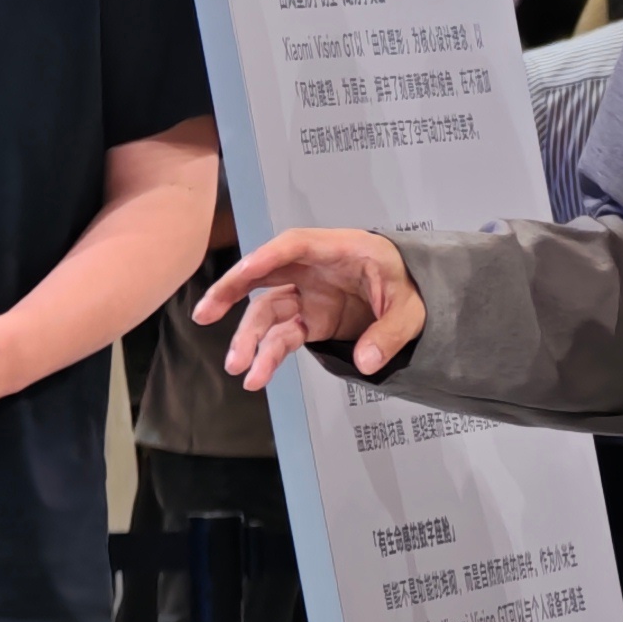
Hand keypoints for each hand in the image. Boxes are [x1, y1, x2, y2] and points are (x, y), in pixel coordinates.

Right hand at [197, 226, 425, 383]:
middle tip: (205, 312)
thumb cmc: (412, 285)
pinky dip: (269, 355)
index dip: (268, 256)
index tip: (245, 270)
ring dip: (249, 337)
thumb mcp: (412, 307)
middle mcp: (315, 270)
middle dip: (232, 290)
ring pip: (268, 312)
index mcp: (340, 251)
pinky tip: (257, 375)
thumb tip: (367, 361)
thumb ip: (390, 332)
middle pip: (265, 273)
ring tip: (237, 366)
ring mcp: (309, 296)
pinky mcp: (311, 321)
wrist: (417, 297)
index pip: (296, 245)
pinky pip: (283, 336)